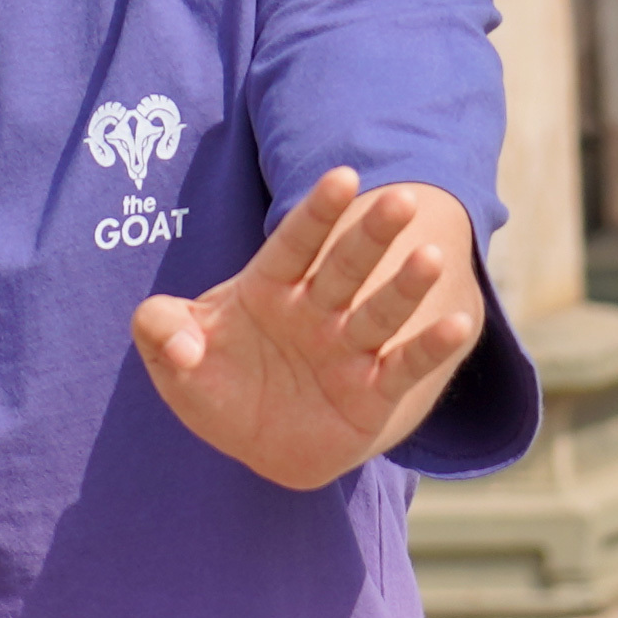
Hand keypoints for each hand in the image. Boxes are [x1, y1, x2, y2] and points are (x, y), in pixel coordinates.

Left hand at [133, 170, 478, 490]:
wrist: (256, 440)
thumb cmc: (217, 379)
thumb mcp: (175, 353)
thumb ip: (159, 329)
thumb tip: (174, 337)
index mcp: (270, 288)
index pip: (295, 243)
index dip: (317, 213)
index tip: (342, 176)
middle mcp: (317, 311)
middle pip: (346, 266)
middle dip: (371, 235)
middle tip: (399, 200)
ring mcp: (347, 349)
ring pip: (379, 311)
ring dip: (404, 286)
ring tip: (429, 257)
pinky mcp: (371, 391)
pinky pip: (402, 366)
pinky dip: (429, 348)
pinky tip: (458, 325)